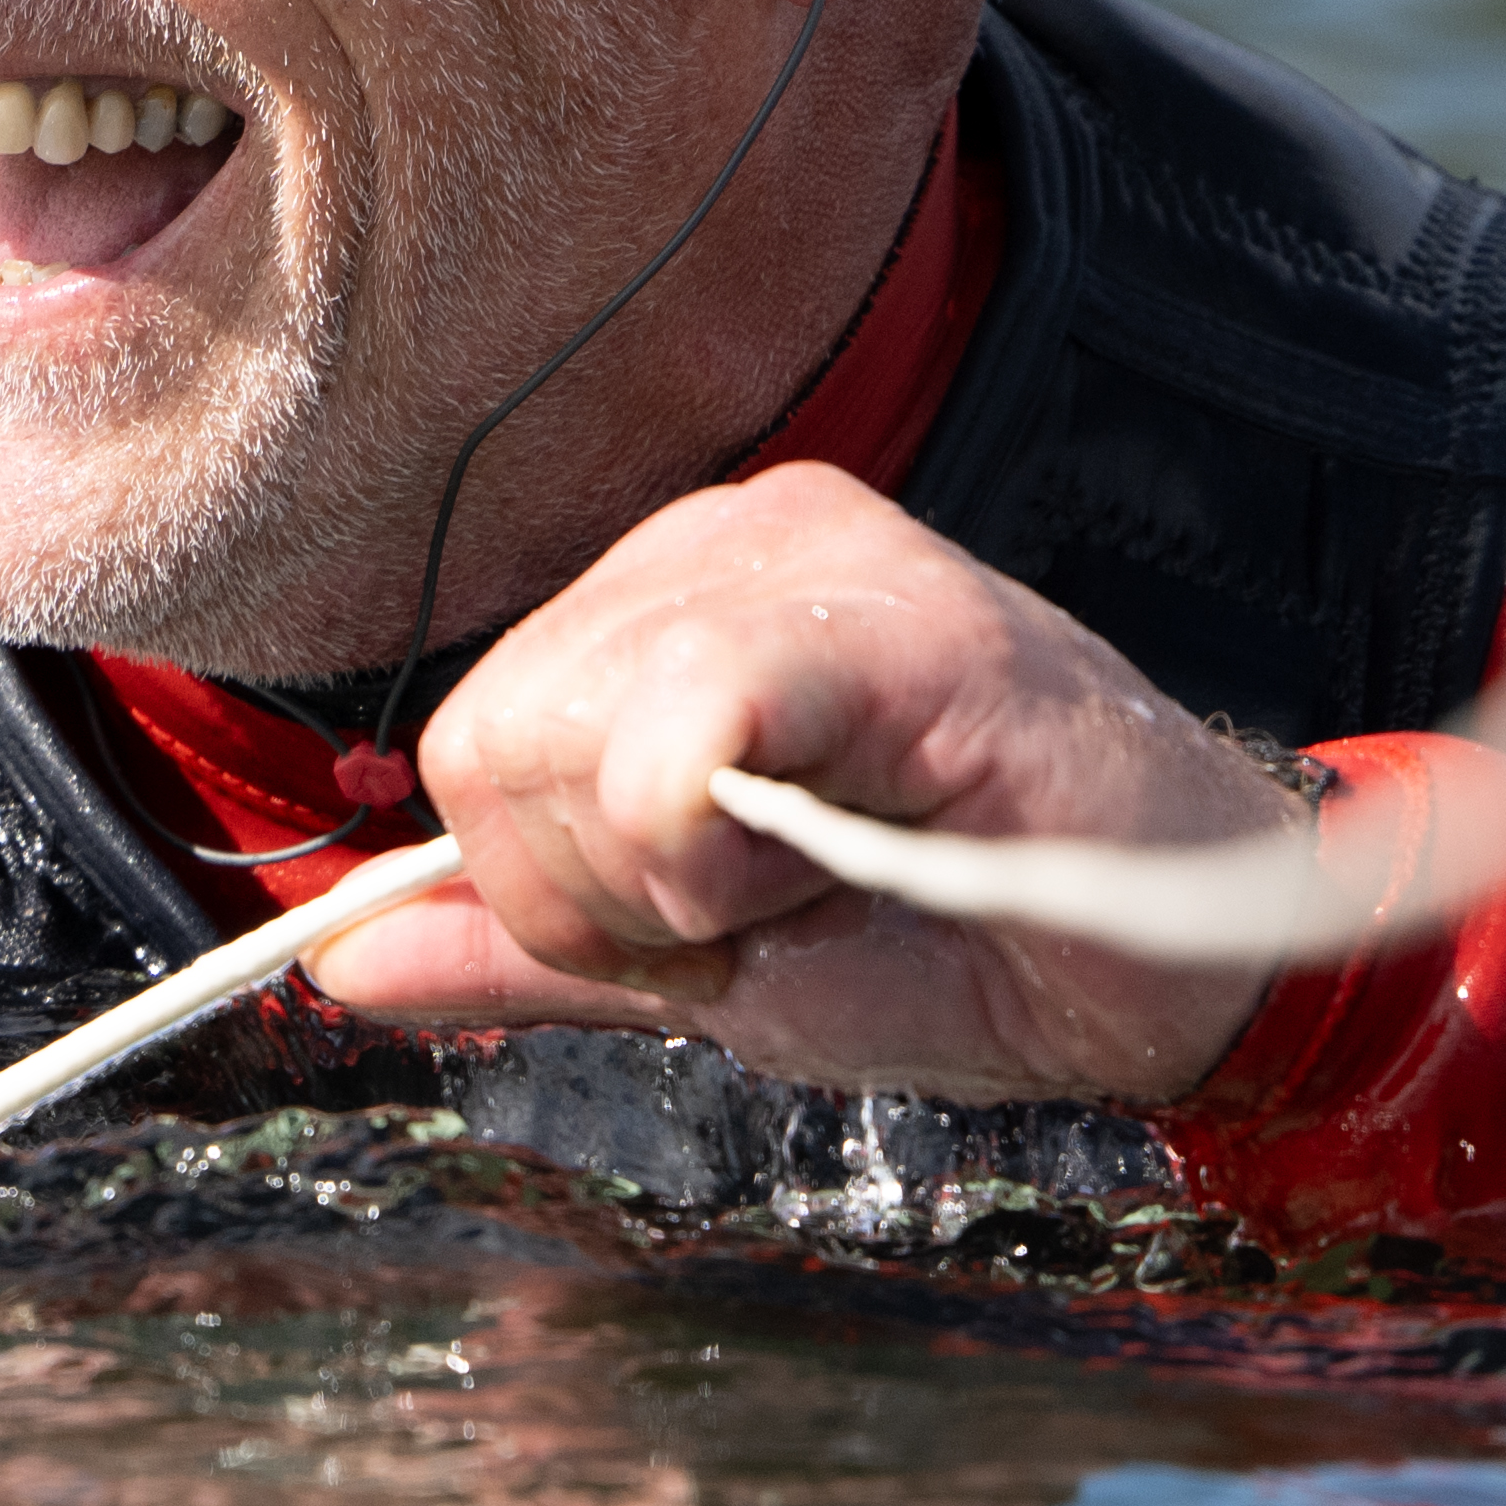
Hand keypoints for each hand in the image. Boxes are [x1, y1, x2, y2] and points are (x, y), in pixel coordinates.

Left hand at [298, 465, 1425, 1108]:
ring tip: (831, 869)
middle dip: (605, 896)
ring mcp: (808, 552)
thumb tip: (333, 958)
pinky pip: (689, 717)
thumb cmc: (960, 937)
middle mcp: (717, 538)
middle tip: (770, 904)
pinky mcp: (893, 615)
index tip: (707, 920)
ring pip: (572, 737)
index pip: (473, 745)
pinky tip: (837, 850)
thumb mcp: (699, 961)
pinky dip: (719, 836)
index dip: (555, 891)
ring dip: (681, 880)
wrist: (1173, 967)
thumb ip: (522, 945)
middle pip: (495, 744)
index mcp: (659, 602)